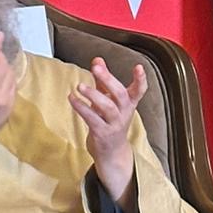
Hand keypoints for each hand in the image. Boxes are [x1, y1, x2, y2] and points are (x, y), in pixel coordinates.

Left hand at [68, 57, 147, 205]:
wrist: (111, 152)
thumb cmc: (110, 121)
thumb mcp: (109, 100)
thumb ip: (103, 80)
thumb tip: (97, 60)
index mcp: (129, 104)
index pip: (139, 90)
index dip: (140, 79)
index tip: (138, 67)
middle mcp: (124, 113)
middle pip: (120, 95)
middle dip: (108, 80)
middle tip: (96, 68)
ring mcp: (114, 124)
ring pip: (106, 107)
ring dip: (92, 95)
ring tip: (79, 86)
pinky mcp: (102, 133)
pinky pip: (92, 119)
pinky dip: (81, 107)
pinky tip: (72, 99)